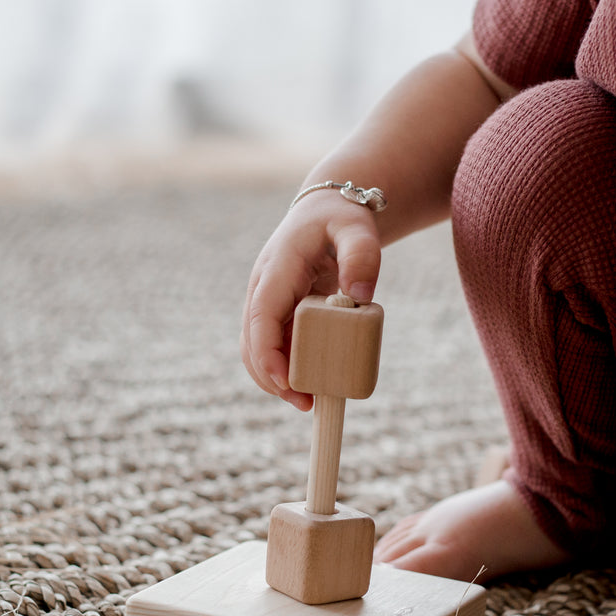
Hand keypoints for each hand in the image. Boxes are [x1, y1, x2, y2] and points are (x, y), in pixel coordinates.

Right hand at [240, 193, 381, 410]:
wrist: (327, 211)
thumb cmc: (341, 220)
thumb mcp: (357, 229)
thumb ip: (362, 256)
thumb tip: (359, 296)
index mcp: (276, 268)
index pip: (261, 317)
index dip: (268, 354)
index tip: (287, 383)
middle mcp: (262, 288)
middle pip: (252, 341)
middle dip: (272, 377)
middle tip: (307, 403)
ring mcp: (266, 301)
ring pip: (257, 349)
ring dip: (275, 379)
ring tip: (309, 402)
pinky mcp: (276, 313)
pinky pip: (271, 347)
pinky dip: (283, 369)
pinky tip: (308, 386)